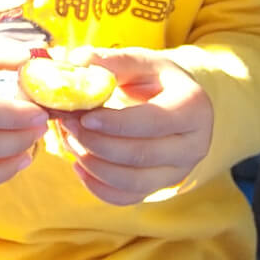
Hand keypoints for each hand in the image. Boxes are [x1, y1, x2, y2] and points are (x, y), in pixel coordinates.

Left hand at [55, 48, 213, 206]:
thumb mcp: (139, 61)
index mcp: (193, 107)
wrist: (171, 103)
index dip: (116, 123)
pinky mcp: (158, 187)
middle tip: (66, 123)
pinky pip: (124, 197)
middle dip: (96, 142)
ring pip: (131, 182)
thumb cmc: (152, 79)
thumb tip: (77, 63)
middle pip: (140, 155)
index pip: (154, 122)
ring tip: (69, 138)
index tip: (84, 116)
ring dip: (92, 163)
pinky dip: (96, 185)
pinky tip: (78, 163)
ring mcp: (177, 171)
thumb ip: (111, 62)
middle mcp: (193, 145)